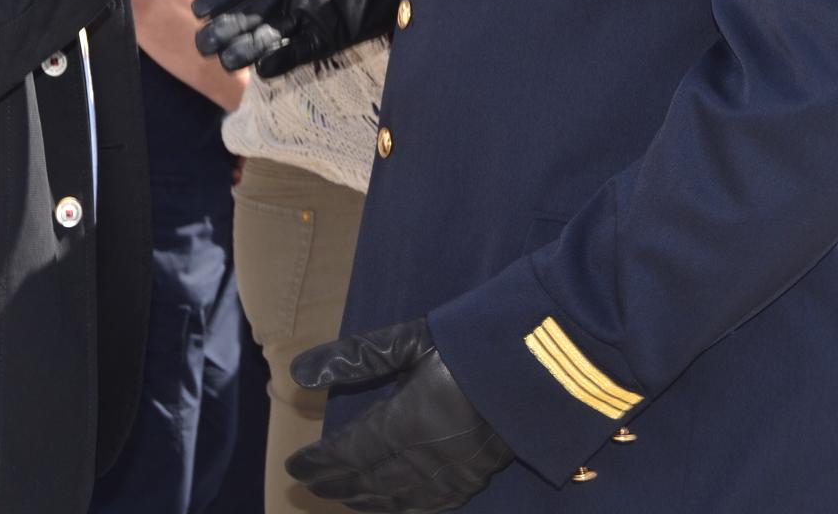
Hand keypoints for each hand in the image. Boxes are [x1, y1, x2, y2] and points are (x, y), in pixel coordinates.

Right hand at [193, 0, 422, 76]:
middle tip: (203, 43)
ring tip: (226, 58)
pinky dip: (283, 59)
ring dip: (247, 46)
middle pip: (250, 12)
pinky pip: (301, 51)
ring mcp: (311, 13)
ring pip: (268, 34)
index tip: (200, 7)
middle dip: (227, 27)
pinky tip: (263, 68)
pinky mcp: (331, 35)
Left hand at [286, 318, 512, 512]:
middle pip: (368, 480)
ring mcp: (452, 470)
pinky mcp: (478, 474)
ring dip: (366, 500)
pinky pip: (434, 502)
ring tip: (344, 499)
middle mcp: (423, 456)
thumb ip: (356, 356)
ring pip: (399, 497)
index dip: (319, 461)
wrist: (543, 364)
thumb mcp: (410, 340)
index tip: (294, 464)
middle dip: (335, 483)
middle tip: (308, 486)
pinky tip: (400, 506)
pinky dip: (408, 508)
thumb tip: (297, 372)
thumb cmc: (472, 343)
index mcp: (403, 422)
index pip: (347, 452)